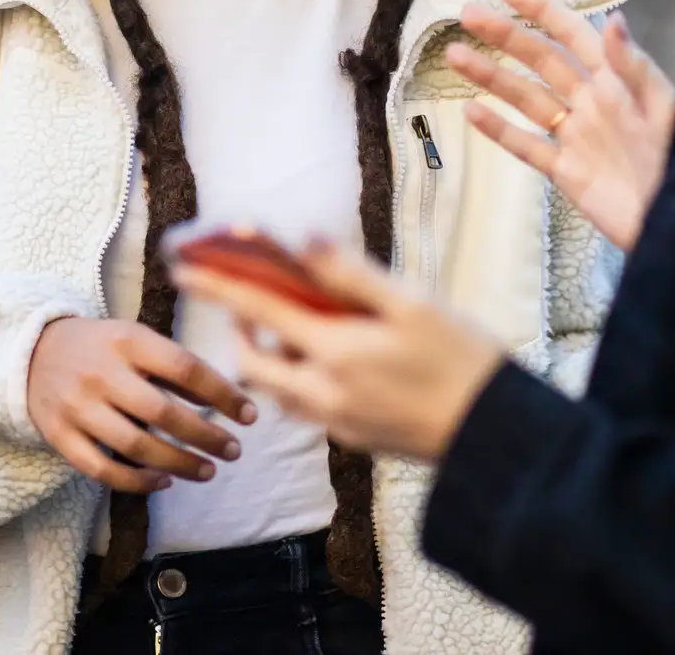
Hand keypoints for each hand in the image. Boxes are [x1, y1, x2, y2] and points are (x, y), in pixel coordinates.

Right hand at [25, 317, 256, 492]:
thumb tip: (223, 401)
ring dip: (179, 464)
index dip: (223, 393)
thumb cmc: (101, 347)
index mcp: (127, 340)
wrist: (32, 352)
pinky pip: (103, 469)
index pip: (184, 368)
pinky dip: (138, 482)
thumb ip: (176, 367)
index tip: (250, 415)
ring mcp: (77, 406)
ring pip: (135, 446)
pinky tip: (164, 482)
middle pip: (162, 412)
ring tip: (208, 471)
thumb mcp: (136, 339)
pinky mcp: (59, 435)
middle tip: (233, 451)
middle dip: (206, 436)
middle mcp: (101, 372)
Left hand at [174, 239, 503, 463]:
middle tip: (249, 303)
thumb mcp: (411, 304)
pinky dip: (299, 380)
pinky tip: (331, 362)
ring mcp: (335, 420)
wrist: (491, 434)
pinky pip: (305, 407)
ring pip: (277, 388)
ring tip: (292, 328)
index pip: (258, 309)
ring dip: (269, 358)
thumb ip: (350, 274)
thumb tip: (303, 238)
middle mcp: (323, 391)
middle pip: (252, 362)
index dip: (217, 284)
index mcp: (334, 350)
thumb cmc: (461, 358)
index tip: (183, 265)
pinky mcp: (352, 437)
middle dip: (240, 330)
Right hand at [445, 0, 674, 251]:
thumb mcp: (665, 111)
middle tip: (467, 14)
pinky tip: (471, 111)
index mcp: (616, 81)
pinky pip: (527, 146)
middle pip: (541, 61)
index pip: (574, 36)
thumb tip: (613, 20)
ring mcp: (576, 136)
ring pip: (526, 98)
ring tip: (455, 54)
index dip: (543, 11)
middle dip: (505, 36)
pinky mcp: (567, 172)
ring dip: (491, 76)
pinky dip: (499, 129)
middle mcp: (592, 102)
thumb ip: (634, 68)